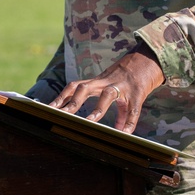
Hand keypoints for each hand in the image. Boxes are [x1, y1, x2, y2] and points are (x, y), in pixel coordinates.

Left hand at [48, 44, 164, 133]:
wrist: (146, 60)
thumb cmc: (125, 77)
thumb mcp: (113, 90)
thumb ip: (105, 107)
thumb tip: (108, 127)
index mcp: (96, 82)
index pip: (74, 87)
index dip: (61, 97)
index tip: (48, 109)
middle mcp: (105, 83)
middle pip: (85, 89)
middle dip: (73, 102)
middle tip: (61, 116)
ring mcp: (121, 87)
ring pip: (107, 95)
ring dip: (98, 108)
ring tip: (89, 122)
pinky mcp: (137, 93)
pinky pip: (132, 109)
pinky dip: (129, 121)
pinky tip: (125, 133)